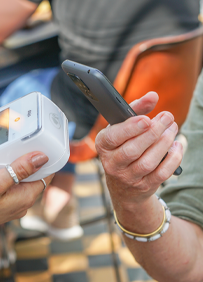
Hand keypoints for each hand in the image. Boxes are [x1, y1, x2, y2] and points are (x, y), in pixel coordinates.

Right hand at [0, 152, 53, 236]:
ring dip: (13, 170)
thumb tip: (42, 158)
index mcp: (25, 198)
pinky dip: (4, 177)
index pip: (46, 176)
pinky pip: (8, 188)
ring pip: (19, 182)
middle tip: (15, 150)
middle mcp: (21, 204)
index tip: (39, 147)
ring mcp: (10, 206)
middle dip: (27, 163)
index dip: (45, 161)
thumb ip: (20, 169)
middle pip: (33, 178)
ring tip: (0, 160)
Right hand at [95, 92, 182, 208]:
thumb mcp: (122, 129)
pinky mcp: (143, 185)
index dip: (130, 128)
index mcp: (103, 145)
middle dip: (153, 132)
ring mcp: (127, 177)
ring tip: (172, 128)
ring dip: (164, 143)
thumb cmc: (123, 147)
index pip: (113, 137)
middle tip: (167, 117)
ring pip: (147, 162)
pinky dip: (173, 158)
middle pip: (132, 150)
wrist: (123, 185)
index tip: (146, 119)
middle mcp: (112, 163)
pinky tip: (177, 145)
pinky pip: (161, 173)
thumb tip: (153, 96)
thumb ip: (135, 110)